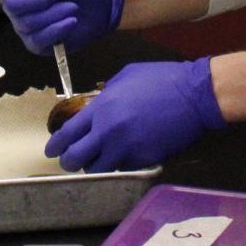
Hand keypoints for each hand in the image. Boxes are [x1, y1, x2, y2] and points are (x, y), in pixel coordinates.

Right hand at [0, 0, 123, 53]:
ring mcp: (25, 27)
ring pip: (28, 23)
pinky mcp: (37, 45)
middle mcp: (17, 6)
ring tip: (73, 7)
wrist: (103, 2)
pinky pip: (38, 40)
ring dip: (55, 13)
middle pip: (12, 5)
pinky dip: (58, 29)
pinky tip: (72, 22)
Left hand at [45, 58, 222, 171]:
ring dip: (93, 166)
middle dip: (69, 162)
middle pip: (76, 158)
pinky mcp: (143, 160)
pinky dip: (118, 164)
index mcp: (101, 109)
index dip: (56, 145)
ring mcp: (126, 149)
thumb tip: (98, 105)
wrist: (194, 95)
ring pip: (97, 169)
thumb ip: (106, 95)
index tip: (51, 150)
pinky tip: (122, 156)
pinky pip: (122, 168)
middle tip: (70, 161)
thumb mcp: (126, 76)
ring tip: (96, 161)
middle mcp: (109, 132)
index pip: (68, 134)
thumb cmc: (161, 79)